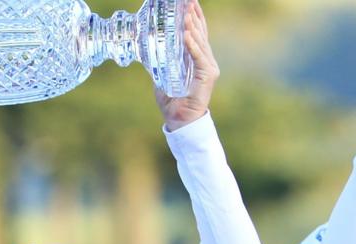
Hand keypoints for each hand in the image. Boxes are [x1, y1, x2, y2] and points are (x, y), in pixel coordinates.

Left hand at [156, 1, 218, 131]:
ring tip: (185, 14)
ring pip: (200, 42)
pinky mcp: (208, 76)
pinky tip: (186, 34)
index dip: (194, 17)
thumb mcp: (162, 77)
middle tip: (188, 1)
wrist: (179, 121)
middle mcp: (205, 61)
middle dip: (194, 16)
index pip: (197, 34)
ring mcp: (208, 68)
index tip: (189, 3)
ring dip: (192, 27)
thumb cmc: (172, 102)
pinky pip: (199, 57)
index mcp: (196, 59)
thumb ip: (159, 64)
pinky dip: (192, 45)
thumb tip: (147, 50)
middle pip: (200, 33)